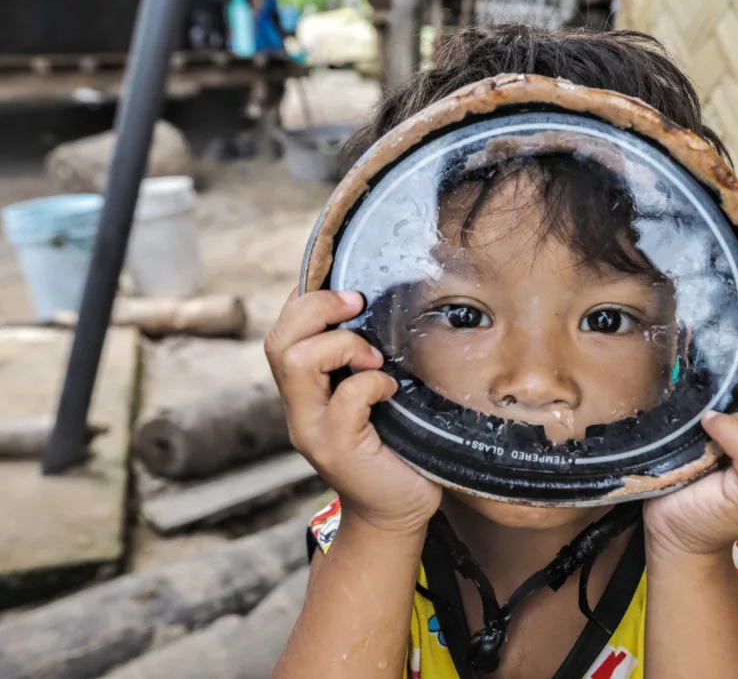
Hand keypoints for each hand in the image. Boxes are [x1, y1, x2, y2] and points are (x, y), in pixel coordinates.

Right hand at [265, 288, 441, 533]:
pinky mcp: (336, 448)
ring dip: (341, 345)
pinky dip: (371, 383)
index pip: (281, 332)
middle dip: (316, 309)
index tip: (344, 288)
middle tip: (357, 305)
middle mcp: (298, 409)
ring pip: (297, 362)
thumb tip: (381, 311)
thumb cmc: (394, 449)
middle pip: (278, 342)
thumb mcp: (372, 398)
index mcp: (304, 391)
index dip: (304, 299)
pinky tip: (390, 390)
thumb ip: (362, 364)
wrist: (396, 512)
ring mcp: (312, 430)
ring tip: (373, 358)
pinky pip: (346, 397)